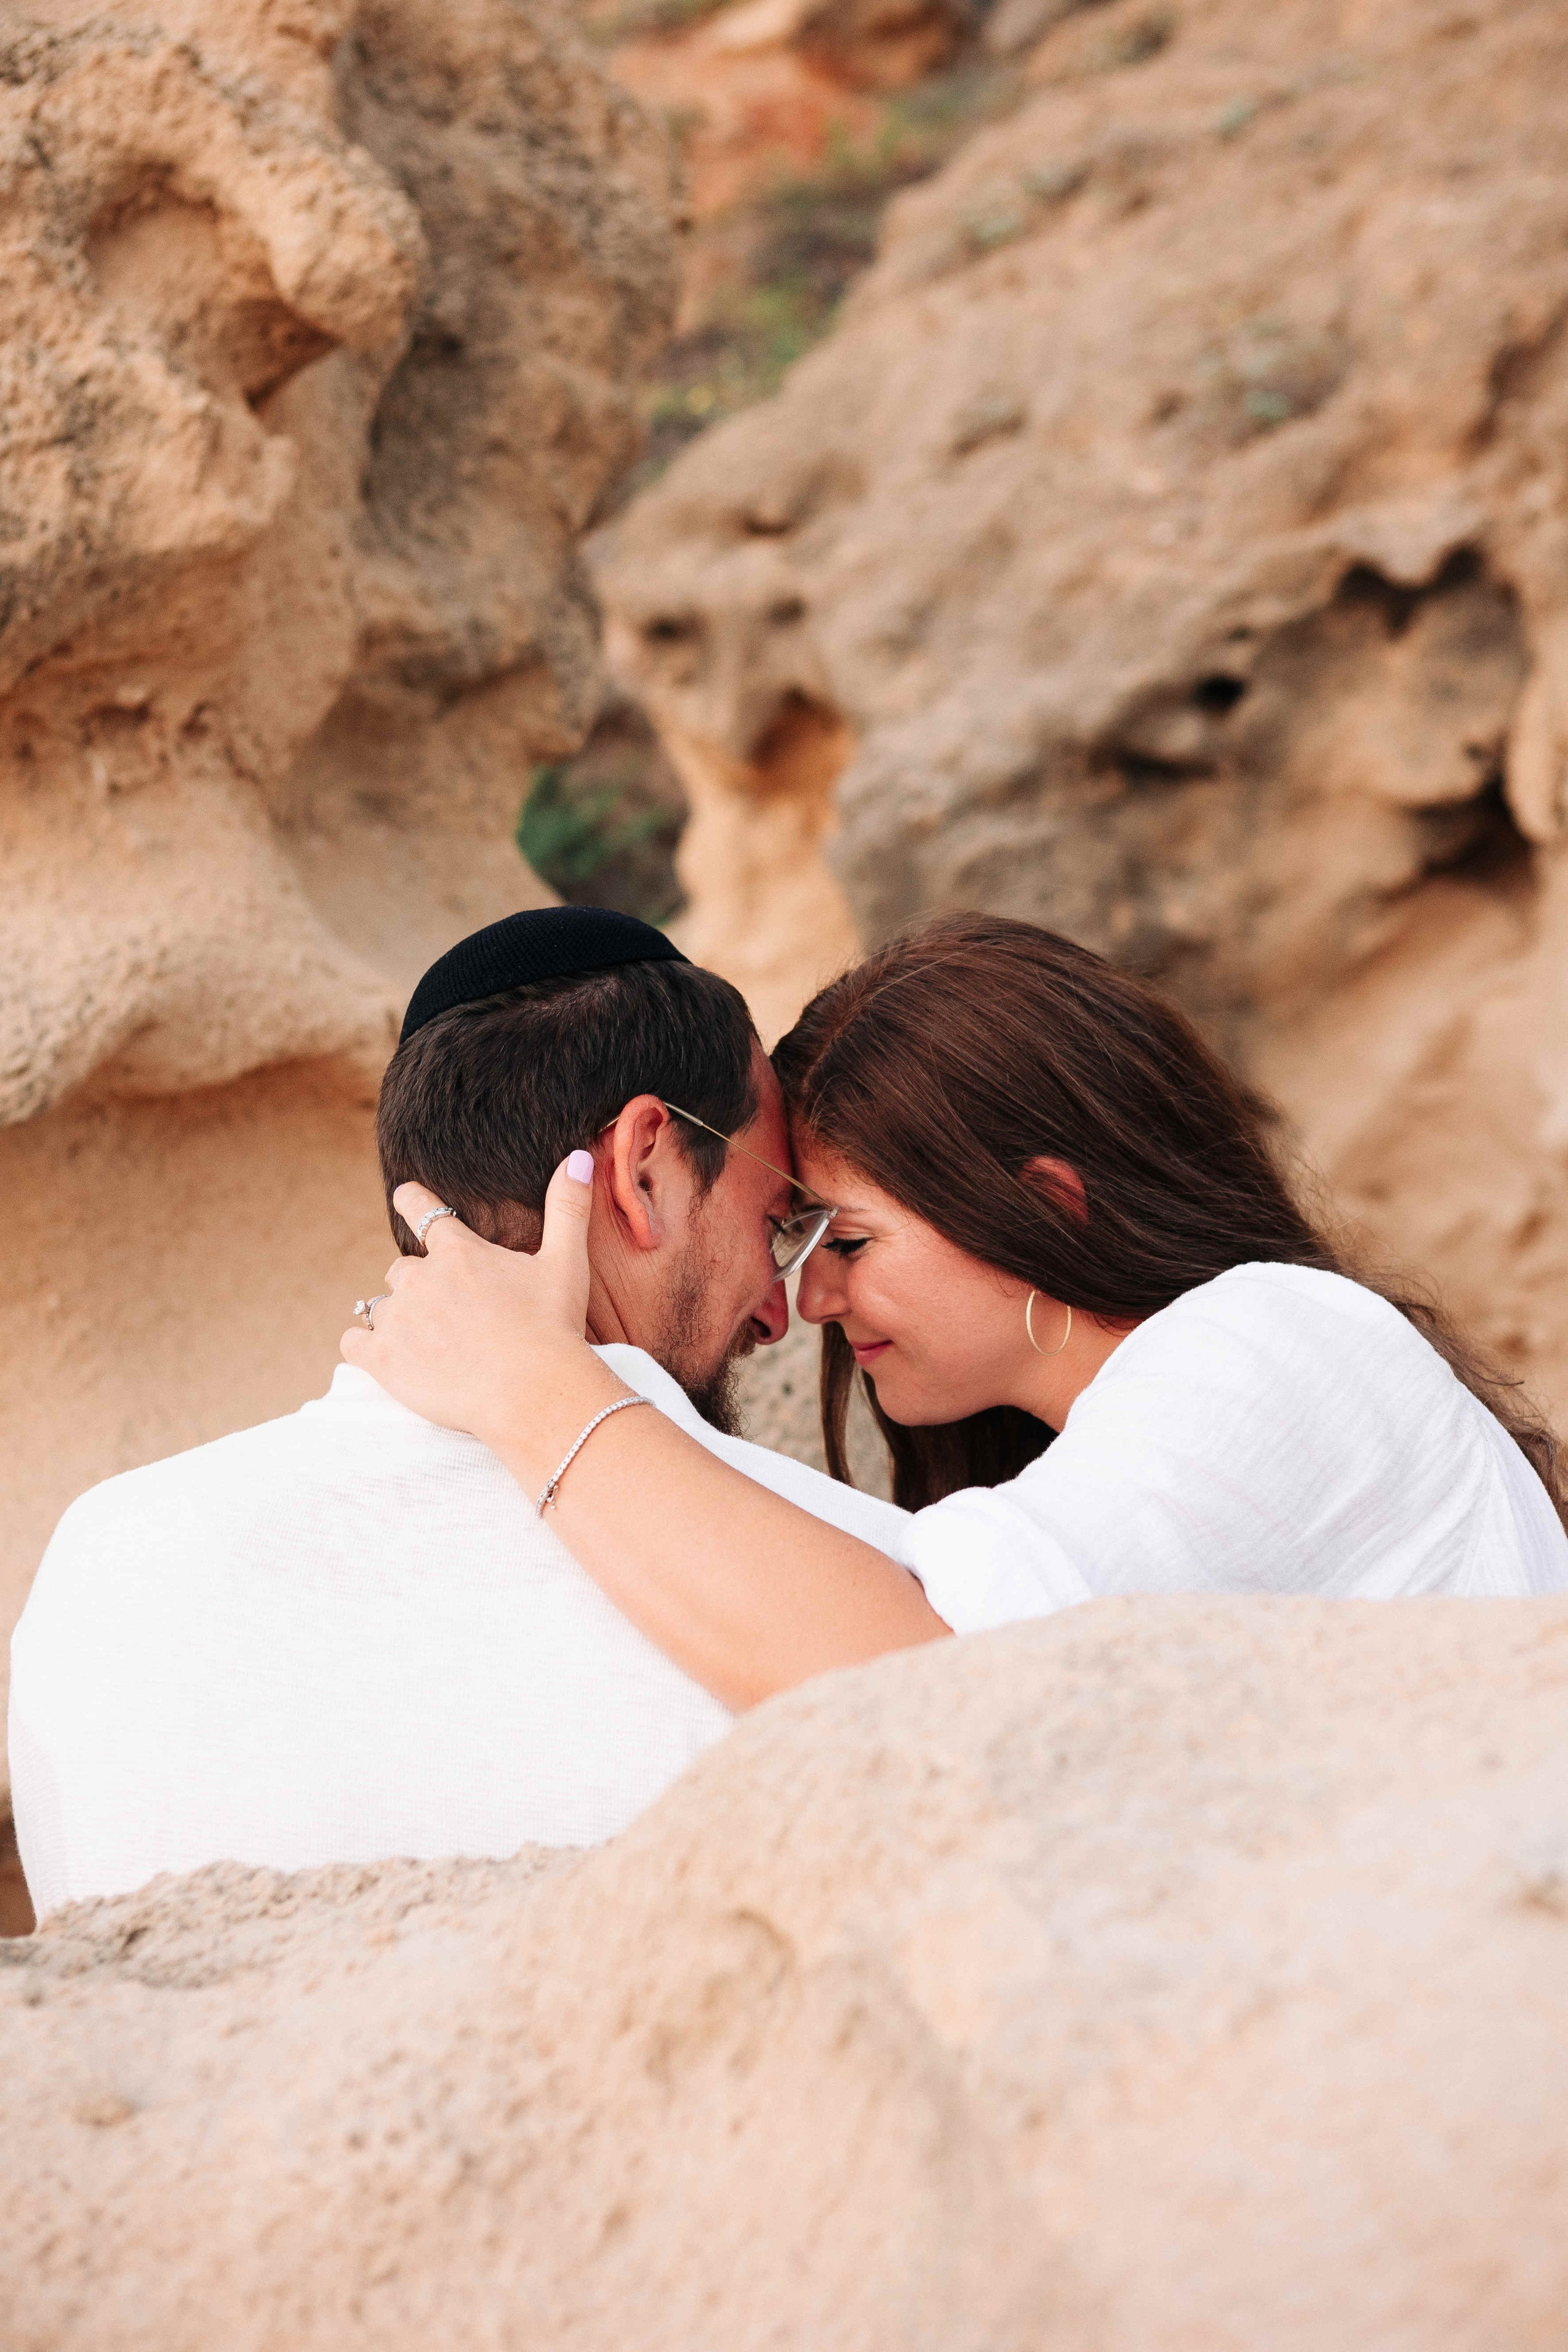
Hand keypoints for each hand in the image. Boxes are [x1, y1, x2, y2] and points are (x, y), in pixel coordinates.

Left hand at [342, 1159, 596, 1443]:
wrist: (534, 1393)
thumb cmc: (553, 1328)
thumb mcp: (566, 1262)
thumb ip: (568, 1207)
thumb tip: (580, 1157)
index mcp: (458, 1251)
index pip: (421, 1208)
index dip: (412, 1200)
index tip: (404, 1195)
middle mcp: (420, 1278)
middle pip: (402, 1270)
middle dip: (420, 1287)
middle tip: (449, 1313)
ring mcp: (398, 1319)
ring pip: (380, 1308)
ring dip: (399, 1320)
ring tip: (428, 1344)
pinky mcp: (383, 1359)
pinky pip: (353, 1343)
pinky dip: (365, 1347)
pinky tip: (386, 1357)